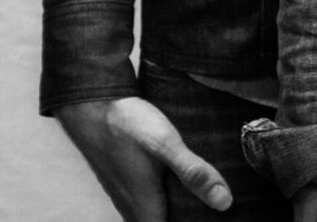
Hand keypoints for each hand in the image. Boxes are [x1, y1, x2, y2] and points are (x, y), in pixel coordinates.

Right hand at [55, 96, 232, 220]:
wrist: (92, 106)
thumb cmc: (128, 125)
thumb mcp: (166, 144)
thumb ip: (193, 172)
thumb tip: (223, 201)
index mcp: (144, 205)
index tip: (212, 221)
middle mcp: (131, 205)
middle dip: (183, 219)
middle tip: (212, 210)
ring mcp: (124, 193)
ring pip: (151, 214)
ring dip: (173, 211)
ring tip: (202, 200)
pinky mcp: (123, 180)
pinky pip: (145, 201)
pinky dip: (163, 199)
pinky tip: (180, 184)